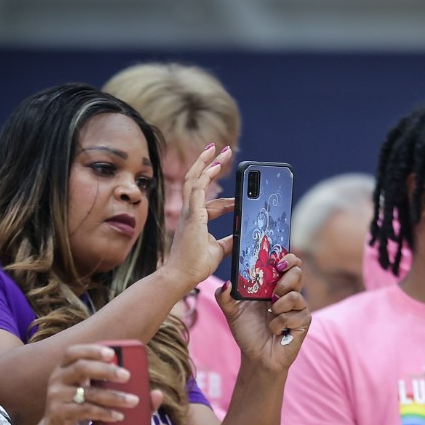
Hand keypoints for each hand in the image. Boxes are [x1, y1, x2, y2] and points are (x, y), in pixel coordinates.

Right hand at [30, 344, 148, 424]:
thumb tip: (139, 381)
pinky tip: (118, 416)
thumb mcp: (86, 391)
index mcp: (63, 369)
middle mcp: (57, 379)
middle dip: (106, 370)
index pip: (74, 352)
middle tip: (127, 376)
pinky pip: (86, 411)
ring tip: (133, 401)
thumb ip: (103, 381)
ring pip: (88, 393)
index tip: (112, 353)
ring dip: (114, 396)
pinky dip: (105, 413)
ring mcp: (56, 396)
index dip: (92, 350)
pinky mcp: (59, 414)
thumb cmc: (76, 410)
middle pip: (81, 368)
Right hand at [163, 143, 235, 288]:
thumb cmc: (195, 265)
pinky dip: (206, 174)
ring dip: (206, 162)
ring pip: (195, 178)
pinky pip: (198, 188)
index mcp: (195, 220)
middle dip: (210, 165)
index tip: (240, 197)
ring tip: (218, 149)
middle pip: (197, 181)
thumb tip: (242, 235)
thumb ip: (229, 241)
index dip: (227, 200)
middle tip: (223, 151)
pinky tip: (215, 165)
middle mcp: (189, 212)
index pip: (211, 202)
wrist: (183, 275)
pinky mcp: (191, 213)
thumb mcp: (219, 250)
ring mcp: (188, 211)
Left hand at [216, 258, 311, 371]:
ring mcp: (298, 308)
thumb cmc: (247, 332)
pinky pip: (294, 316)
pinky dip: (279, 324)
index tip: (277, 264)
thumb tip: (226, 284)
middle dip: (285, 280)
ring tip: (270, 314)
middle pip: (298, 272)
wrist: (256, 357)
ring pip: (296, 295)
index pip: (288, 263)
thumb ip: (224, 296)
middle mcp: (289, 293)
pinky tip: (274, 330)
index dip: (286, 258)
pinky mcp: (303, 322)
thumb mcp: (232, 312)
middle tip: (273, 292)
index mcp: (274, 285)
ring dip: (279, 306)